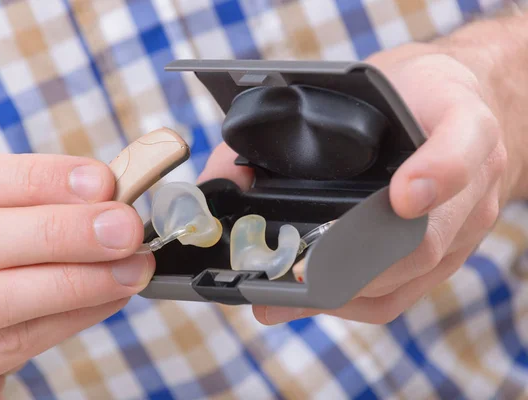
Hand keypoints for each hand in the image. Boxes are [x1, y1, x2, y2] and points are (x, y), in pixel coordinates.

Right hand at [0, 152, 153, 398]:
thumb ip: (35, 215)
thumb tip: (108, 199)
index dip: (37, 178)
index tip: (101, 182)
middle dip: (62, 230)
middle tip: (125, 228)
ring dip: (77, 280)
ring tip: (132, 267)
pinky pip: (9, 344)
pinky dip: (70, 317)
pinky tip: (110, 298)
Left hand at [198, 41, 522, 324]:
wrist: (458, 110)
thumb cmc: (410, 95)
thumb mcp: (366, 81)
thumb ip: (297, 121)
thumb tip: (223, 179)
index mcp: (462, 122)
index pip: (465, 146)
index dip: (437, 173)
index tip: (401, 197)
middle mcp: (473, 183)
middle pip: (428, 238)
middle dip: (358, 262)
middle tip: (301, 273)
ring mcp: (463, 229)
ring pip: (412, 274)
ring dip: (348, 290)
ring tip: (284, 295)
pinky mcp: (445, 259)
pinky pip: (404, 292)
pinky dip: (353, 300)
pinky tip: (306, 301)